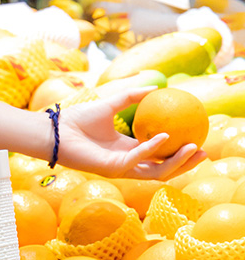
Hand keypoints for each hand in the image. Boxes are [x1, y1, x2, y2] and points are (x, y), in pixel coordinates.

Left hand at [56, 87, 206, 178]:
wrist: (56, 130)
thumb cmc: (78, 119)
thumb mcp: (111, 103)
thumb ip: (132, 96)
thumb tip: (156, 87)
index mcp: (128, 150)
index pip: (159, 156)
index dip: (180, 151)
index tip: (199, 138)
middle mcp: (126, 162)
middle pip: (162, 169)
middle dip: (185, 164)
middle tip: (203, 150)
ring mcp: (119, 168)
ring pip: (154, 172)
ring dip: (175, 162)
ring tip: (192, 147)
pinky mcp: (110, 169)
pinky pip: (136, 161)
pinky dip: (150, 150)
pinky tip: (163, 137)